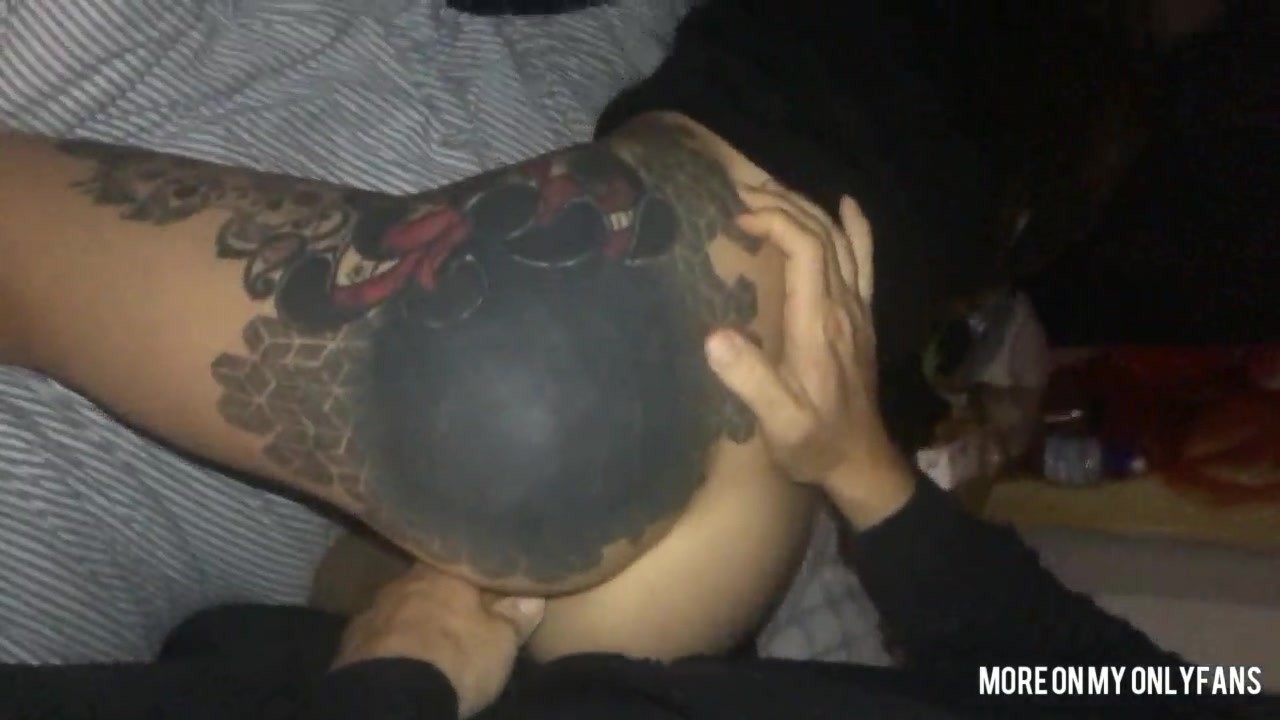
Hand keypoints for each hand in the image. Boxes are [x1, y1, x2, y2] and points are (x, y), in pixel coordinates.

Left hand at [333, 563, 544, 717]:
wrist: (392, 696)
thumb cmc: (456, 659)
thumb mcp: (502, 642)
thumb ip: (517, 615)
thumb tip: (533, 596)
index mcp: (445, 573)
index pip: (466, 563)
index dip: (480, 578)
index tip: (490, 587)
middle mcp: (405, 580)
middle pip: (430, 584)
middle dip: (443, 598)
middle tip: (460, 616)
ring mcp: (374, 608)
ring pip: (401, 607)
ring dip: (414, 618)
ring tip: (429, 639)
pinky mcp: (351, 640)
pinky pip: (378, 634)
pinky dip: (390, 642)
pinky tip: (400, 658)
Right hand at [705, 184, 912, 523]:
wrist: (862, 461)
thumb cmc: (814, 442)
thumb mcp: (777, 421)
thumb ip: (749, 379)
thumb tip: (714, 337)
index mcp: (819, 322)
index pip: (806, 247)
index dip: (773, 221)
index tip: (736, 218)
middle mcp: (843, 306)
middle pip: (822, 233)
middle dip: (784, 204)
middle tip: (742, 194)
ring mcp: (857, 309)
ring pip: (841, 241)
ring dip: (808, 208)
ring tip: (772, 193)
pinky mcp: (862, 318)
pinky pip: (863, 260)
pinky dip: (855, 228)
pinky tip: (847, 206)